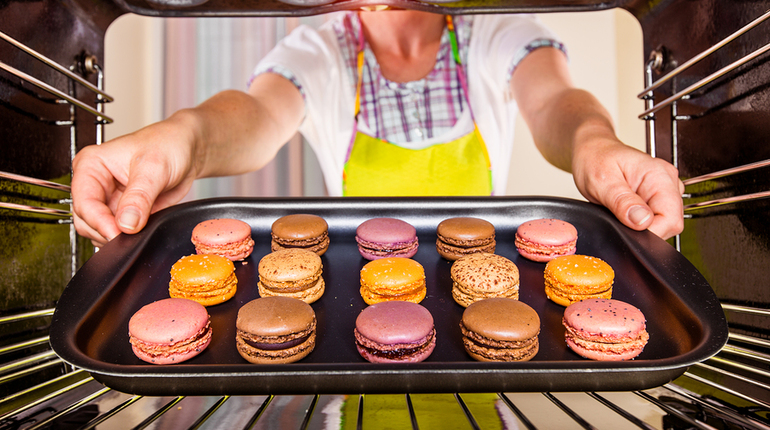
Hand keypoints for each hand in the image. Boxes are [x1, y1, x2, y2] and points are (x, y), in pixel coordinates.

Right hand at [72, 115, 197, 246]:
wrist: (185, 151)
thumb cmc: (168, 145)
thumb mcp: (154, 168)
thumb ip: (139, 197)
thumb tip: (126, 223)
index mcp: (91, 165)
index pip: (84, 202)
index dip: (99, 222)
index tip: (118, 233)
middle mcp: (95, 183)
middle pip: (86, 220)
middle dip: (106, 232)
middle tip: (129, 237)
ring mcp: (108, 199)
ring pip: (98, 230)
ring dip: (115, 237)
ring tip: (138, 232)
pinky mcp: (122, 212)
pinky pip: (116, 232)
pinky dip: (126, 238)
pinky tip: (140, 233)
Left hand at [572, 138, 684, 239]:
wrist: (591, 151)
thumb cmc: (594, 159)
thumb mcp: (602, 182)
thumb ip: (623, 202)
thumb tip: (642, 222)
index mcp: (659, 175)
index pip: (671, 219)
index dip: (651, 232)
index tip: (629, 230)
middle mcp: (667, 182)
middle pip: (670, 223)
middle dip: (645, 229)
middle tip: (620, 217)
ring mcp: (663, 190)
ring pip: (663, 223)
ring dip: (641, 225)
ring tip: (620, 210)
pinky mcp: (656, 197)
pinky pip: (654, 219)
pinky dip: (638, 222)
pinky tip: (624, 211)